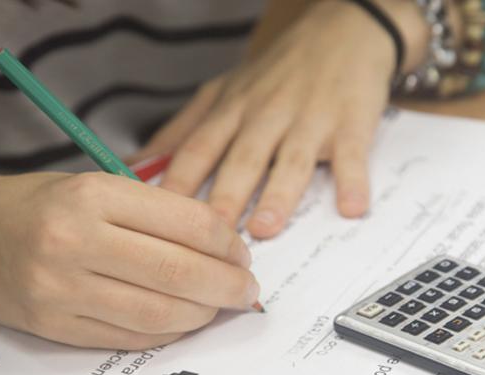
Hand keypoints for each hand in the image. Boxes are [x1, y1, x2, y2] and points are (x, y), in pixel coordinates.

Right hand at [0, 171, 257, 349]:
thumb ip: (155, 213)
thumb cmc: (43, 205)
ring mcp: (61, 289)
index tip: (243, 253)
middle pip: (178, 273)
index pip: (187, 224)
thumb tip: (223, 248)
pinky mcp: (53, 327)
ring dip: (203, 315)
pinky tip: (183, 322)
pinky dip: (167, 333)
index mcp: (93, 195)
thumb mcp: (96, 186)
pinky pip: (128, 337)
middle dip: (227, 286)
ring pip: (158, 313)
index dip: (228, 244)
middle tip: (247, 290)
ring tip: (219, 307)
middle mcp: (75, 241)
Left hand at [133, 0, 426, 237]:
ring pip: (291, 160)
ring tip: (266, 227)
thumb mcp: (222, 92)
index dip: (179, 183)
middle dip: (224, 197)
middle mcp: (267, 116)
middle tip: (210, 236)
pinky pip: (351, 154)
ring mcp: (310, 120)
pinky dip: (352, 180)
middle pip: (241, 159)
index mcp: (232, 111)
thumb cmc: (276, 73)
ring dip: (278, 194)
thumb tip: (132, 166)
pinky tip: (350, 207)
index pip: (198, 149)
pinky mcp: (351, 123)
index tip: (161, 220)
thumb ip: (181, 131)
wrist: (342, 29)